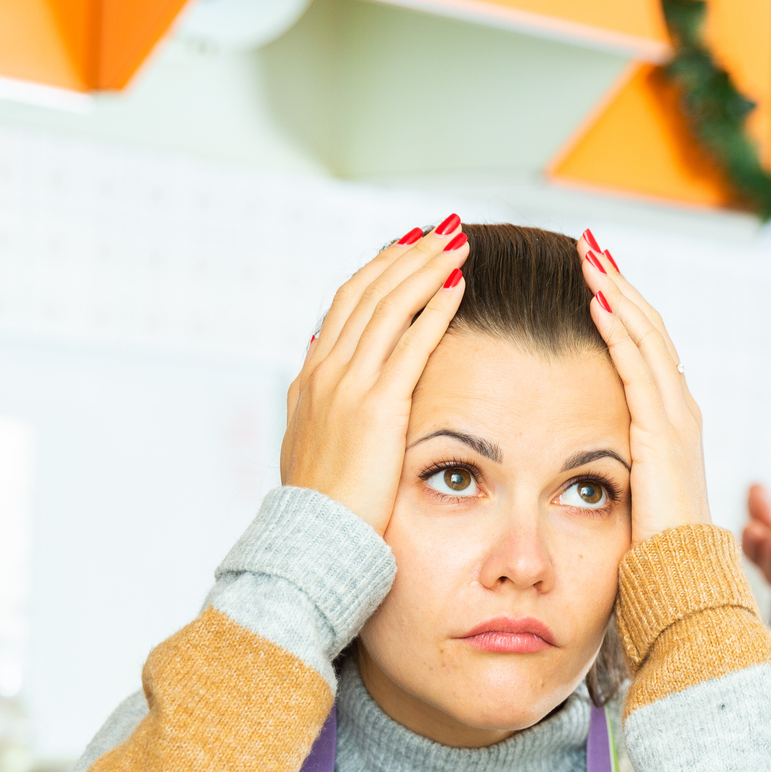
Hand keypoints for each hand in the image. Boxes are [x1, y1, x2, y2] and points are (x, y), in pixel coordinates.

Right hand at [280, 220, 469, 533]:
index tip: (408, 246)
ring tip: (457, 244)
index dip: (380, 270)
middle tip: (443, 229)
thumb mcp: (314, 445)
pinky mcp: (376, 408)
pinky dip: (434, 310)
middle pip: (370, 293)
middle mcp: (326, 373)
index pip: (347, 304)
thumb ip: (324, 404)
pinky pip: (410, 345)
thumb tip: (328, 370)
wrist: (313, 542)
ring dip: (425, 269)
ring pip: (389, 307)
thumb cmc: (324, 507)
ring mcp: (348, 387)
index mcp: (312, 378)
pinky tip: (457, 287)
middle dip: (408, 256)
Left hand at [577, 232, 710, 542]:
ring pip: (648, 336)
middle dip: (619, 284)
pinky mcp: (664, 432)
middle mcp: (680, 411)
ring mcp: (676, 418)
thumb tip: (577, 457)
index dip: (622, 309)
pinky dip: (620, 329)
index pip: (646, 350)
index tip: (593, 276)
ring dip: (618, 292)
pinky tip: (598, 300)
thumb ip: (612, 464)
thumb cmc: (651, 550)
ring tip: (590, 255)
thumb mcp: (629, 494)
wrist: (682, 582)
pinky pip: (640, 367)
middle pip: (650, 329)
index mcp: (670, 423)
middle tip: (589, 245)